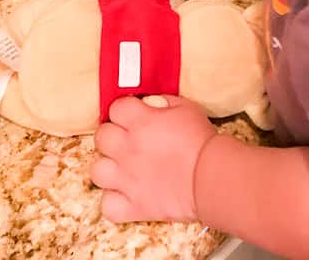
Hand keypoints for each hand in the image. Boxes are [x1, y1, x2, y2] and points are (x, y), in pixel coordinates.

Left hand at [92, 96, 216, 223]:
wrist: (211, 177)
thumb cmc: (201, 140)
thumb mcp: (185, 107)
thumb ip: (161, 102)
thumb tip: (148, 104)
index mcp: (140, 122)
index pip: (116, 107)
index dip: (125, 110)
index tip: (134, 115)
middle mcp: (127, 149)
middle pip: (101, 136)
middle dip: (112, 135)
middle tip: (127, 139)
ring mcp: (127, 179)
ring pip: (97, 170)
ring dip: (108, 167)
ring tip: (123, 167)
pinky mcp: (133, 206)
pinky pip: (108, 205)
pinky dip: (113, 201)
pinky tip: (126, 193)